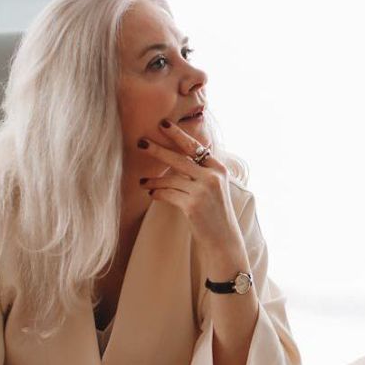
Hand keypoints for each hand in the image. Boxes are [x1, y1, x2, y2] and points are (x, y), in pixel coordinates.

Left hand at [137, 121, 242, 253]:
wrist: (224, 240)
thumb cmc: (216, 214)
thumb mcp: (215, 188)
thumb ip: (201, 172)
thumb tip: (176, 159)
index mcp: (219, 169)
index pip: (196, 147)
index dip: (179, 135)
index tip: (163, 124)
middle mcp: (212, 177)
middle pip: (180, 158)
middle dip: (158, 149)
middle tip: (141, 142)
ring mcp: (202, 191)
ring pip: (171, 178)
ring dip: (154, 179)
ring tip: (143, 181)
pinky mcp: (192, 205)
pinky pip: (168, 194)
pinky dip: (157, 192)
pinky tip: (151, 193)